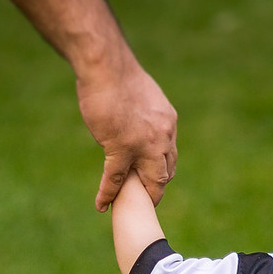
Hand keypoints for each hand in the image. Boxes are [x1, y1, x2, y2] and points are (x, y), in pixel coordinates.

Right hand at [77, 62, 176, 210]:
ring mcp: (144, 144)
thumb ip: (146, 111)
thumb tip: (140, 114)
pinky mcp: (121, 147)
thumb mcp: (144, 94)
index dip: (163, 166)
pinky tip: (102, 204)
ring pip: (150, 179)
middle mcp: (163, 136)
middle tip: (150, 197)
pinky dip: (108, 193)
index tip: (157, 174)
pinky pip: (116, 178)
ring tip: (132, 207)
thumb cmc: (117, 74)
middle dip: (158, 185)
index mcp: (168, 122)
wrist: (107, 67)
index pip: (170, 152)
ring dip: (142, 195)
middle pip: (166, 170)